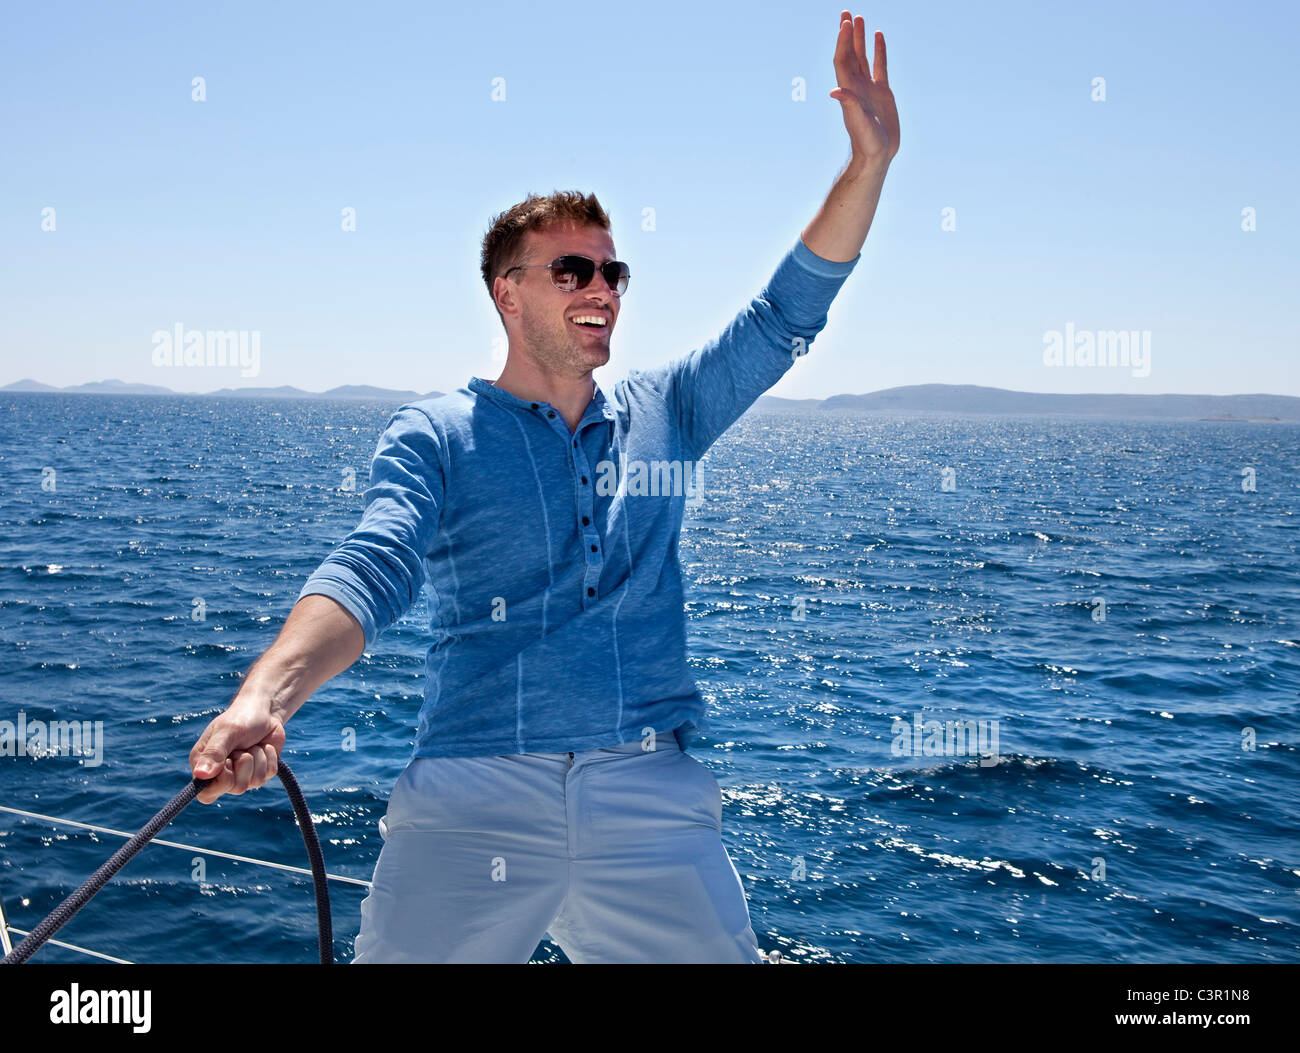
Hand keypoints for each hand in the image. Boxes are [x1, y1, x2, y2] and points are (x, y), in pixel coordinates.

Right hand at [188, 695, 284, 803]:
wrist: (265, 711)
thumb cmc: (241, 717)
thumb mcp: (227, 732)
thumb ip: (214, 753)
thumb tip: (200, 775)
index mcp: (204, 764)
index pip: (206, 794)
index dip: (221, 784)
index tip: (229, 764)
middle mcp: (221, 774)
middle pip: (235, 788)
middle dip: (244, 764)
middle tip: (242, 748)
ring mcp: (242, 775)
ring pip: (254, 782)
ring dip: (258, 758)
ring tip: (253, 745)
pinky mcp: (260, 772)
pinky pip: (268, 774)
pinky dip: (269, 757)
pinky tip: (264, 746)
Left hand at [828, 11, 898, 168]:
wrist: (877, 154)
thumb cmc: (866, 142)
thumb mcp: (857, 123)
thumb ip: (849, 105)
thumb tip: (835, 91)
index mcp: (848, 90)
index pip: (843, 60)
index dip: (842, 42)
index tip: (844, 24)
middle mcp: (856, 86)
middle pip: (850, 54)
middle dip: (847, 34)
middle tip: (846, 13)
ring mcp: (869, 87)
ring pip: (863, 57)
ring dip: (860, 38)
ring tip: (859, 19)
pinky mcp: (882, 91)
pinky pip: (880, 66)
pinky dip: (879, 51)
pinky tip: (878, 36)